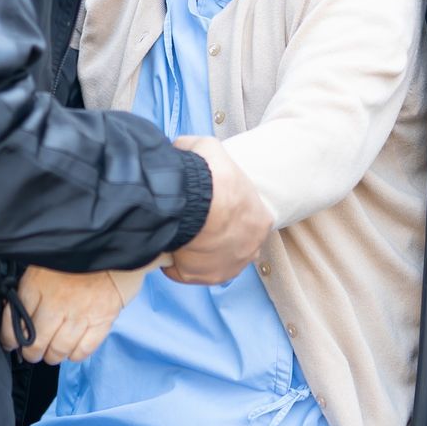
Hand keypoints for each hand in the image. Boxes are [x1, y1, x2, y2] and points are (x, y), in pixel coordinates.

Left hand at [0, 263, 151, 363]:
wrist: (114, 243)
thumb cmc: (77, 252)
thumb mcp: (44, 261)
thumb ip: (30, 285)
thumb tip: (15, 307)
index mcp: (38, 284)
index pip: (15, 321)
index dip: (9, 337)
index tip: (10, 342)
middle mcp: (56, 302)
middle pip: (36, 343)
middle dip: (31, 353)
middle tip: (32, 352)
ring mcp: (80, 313)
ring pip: (58, 350)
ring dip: (52, 356)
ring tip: (51, 353)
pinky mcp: (102, 320)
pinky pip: (83, 350)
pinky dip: (75, 354)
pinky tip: (72, 349)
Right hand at [166, 135, 273, 284]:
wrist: (194, 203)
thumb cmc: (210, 177)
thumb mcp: (209, 148)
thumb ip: (198, 149)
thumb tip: (182, 148)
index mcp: (260, 220)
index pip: (245, 220)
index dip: (226, 213)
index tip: (209, 207)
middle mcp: (250, 248)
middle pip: (231, 244)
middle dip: (214, 236)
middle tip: (193, 221)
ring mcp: (227, 267)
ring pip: (208, 260)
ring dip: (194, 250)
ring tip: (177, 232)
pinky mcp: (202, 277)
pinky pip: (184, 272)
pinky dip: (174, 262)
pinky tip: (166, 245)